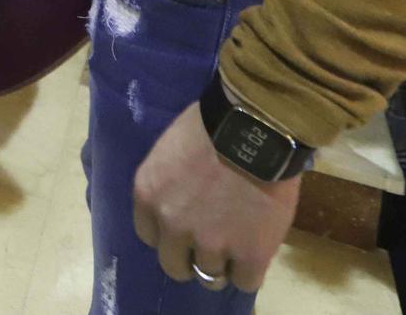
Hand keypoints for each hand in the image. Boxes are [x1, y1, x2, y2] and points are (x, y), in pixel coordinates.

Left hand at [133, 103, 299, 294]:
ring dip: (223, 264)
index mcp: (148, 194)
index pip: (149, 235)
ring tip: (239, 244)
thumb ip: (170, 184)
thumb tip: (182, 199)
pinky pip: (245, 282)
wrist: (257, 126)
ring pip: (210, 276)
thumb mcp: (172, 150)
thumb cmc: (214, 123)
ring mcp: (210, 243)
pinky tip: (257, 252)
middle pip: (174, 265)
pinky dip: (250, 271)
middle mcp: (172, 224)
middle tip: (211, 245)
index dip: (169, 234)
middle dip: (191, 258)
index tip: (185, 228)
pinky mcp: (249, 254)